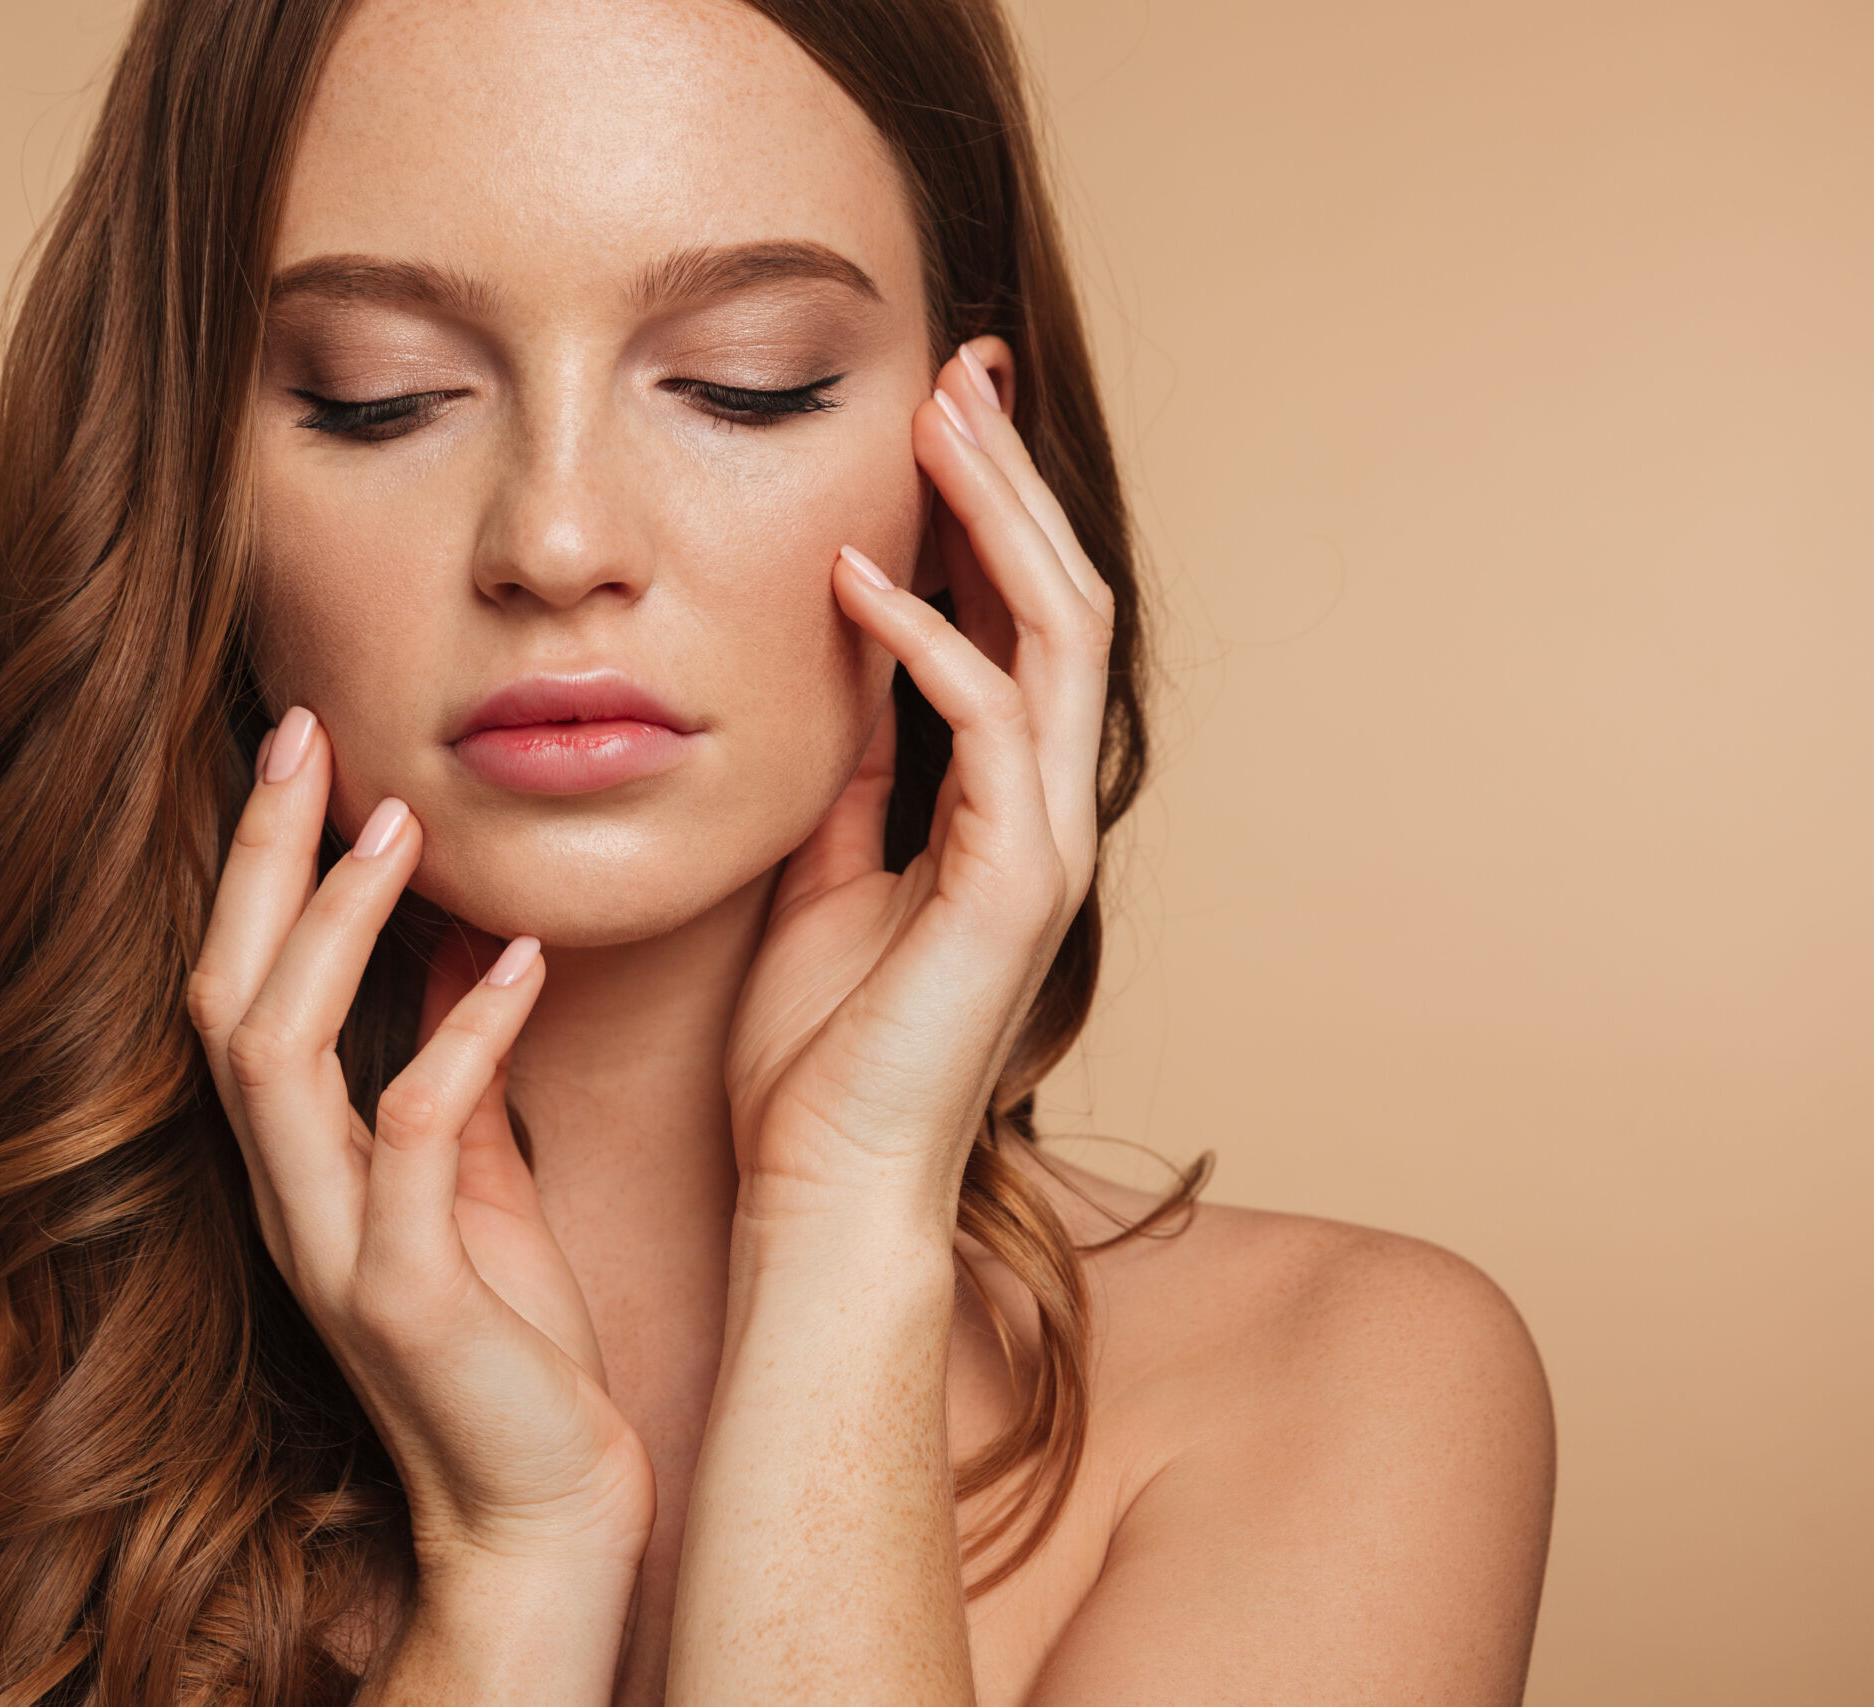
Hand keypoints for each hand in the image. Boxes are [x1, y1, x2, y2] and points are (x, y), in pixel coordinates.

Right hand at [185, 710, 654, 1576]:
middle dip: (260, 862)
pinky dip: (457, 1039)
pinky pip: (408, 1140)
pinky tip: (516, 962)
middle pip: (225, 998)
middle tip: (305, 730)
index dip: (260, 869)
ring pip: (278, 1059)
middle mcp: (287, 1198)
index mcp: (298, 1166)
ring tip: (399, 823)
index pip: (242, 987)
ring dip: (333, 932)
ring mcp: (331, 1248)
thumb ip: (446, 1067)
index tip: (304, 747)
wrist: (540, 1512)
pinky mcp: (403, 1296)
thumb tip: (455, 935)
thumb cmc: (513, 1344)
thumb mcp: (470, 1180)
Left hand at [725, 338, 1112, 1239]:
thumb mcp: (823, 875)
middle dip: (1011, 479)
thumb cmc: (813, 1056)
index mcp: (1001, 808)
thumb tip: (837, 661)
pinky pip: (984, 732)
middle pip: (1060, 602)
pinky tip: (853, 582)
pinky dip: (927, 643)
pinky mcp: (1008, 891)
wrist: (822, 1186)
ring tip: (938, 416)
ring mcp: (1040, 849)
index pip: (1019, 624)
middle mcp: (1043, 813)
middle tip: (958, 369)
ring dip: (996, 520)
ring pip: (1054, 639)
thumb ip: (852, 773)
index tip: (941, 413)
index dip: (990, 515)